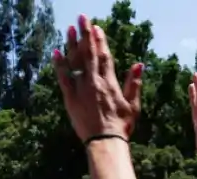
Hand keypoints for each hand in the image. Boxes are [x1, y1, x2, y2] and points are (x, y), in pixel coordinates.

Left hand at [54, 15, 142, 141]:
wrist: (105, 142)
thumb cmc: (121, 125)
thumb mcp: (133, 105)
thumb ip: (134, 83)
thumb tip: (139, 64)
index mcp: (110, 82)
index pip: (104, 56)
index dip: (100, 40)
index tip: (96, 27)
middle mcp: (94, 82)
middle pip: (89, 53)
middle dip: (85, 34)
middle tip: (82, 18)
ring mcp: (81, 89)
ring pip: (75, 62)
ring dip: (72, 44)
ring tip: (69, 29)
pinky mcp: (70, 99)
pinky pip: (63, 78)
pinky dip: (60, 65)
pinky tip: (56, 52)